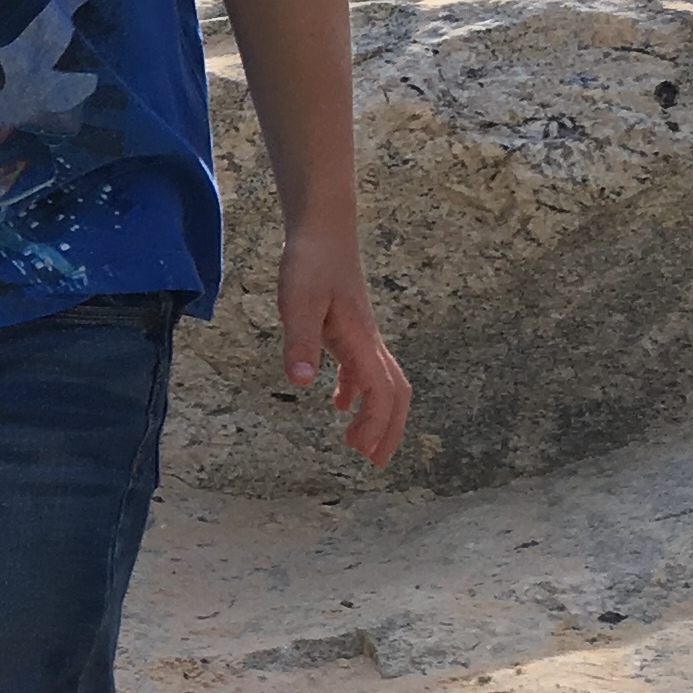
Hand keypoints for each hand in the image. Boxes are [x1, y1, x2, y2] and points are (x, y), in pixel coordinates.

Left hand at [278, 227, 410, 467]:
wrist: (323, 230)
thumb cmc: (310, 263)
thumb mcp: (297, 302)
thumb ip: (300, 341)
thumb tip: (300, 383)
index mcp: (360, 340)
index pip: (381, 391)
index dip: (377, 424)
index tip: (363, 451)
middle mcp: (368, 341)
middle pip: (394, 393)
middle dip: (388, 429)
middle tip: (373, 461)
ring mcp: (362, 336)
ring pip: (383, 383)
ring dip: (376, 414)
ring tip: (358, 443)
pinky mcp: (350, 328)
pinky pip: (364, 368)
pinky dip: (357, 392)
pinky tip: (339, 404)